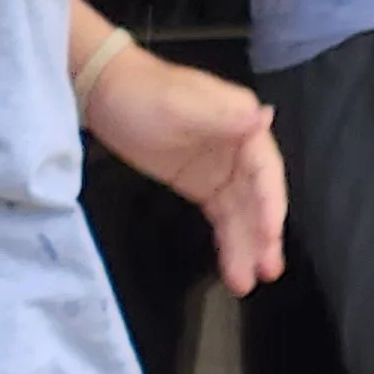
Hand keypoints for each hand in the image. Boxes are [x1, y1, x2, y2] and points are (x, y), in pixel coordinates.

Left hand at [83, 45, 286, 293]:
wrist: (103, 91)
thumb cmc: (143, 94)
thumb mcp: (180, 103)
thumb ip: (223, 115)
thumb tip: (264, 116)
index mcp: (241, 123)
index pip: (265, 170)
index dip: (270, 204)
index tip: (270, 237)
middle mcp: (239, 147)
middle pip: (257, 197)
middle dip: (262, 235)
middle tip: (267, 272)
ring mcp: (220, 168)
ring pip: (240, 213)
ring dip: (246, 246)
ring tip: (246, 282)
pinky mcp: (199, 184)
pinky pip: (220, 216)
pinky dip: (228, 240)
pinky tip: (232, 265)